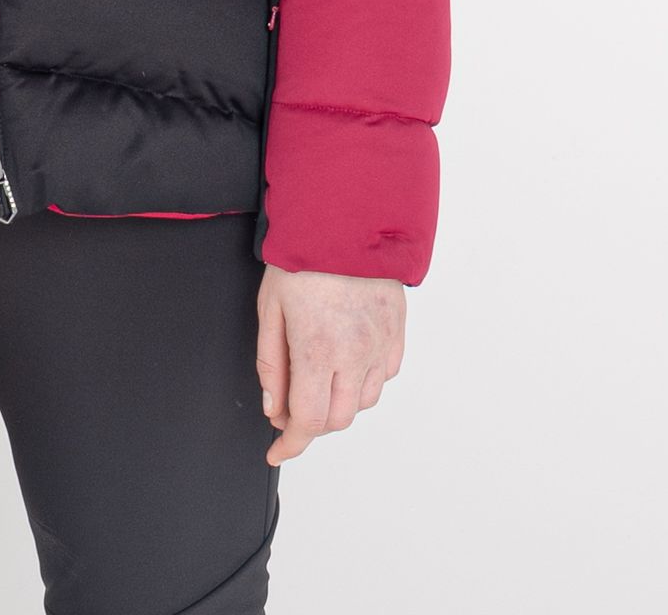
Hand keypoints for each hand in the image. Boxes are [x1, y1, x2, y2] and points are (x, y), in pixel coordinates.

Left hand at [255, 267, 405, 462]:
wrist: (346, 217)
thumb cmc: (303, 256)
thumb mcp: (271, 307)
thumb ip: (271, 363)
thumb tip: (274, 408)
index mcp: (318, 349)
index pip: (308, 421)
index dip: (290, 443)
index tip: (277, 450)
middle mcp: (356, 354)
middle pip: (337, 419)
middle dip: (311, 422)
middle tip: (291, 405)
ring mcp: (381, 344)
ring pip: (363, 401)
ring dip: (338, 402)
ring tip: (317, 375)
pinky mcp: (397, 331)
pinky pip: (385, 375)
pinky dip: (364, 380)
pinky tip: (346, 361)